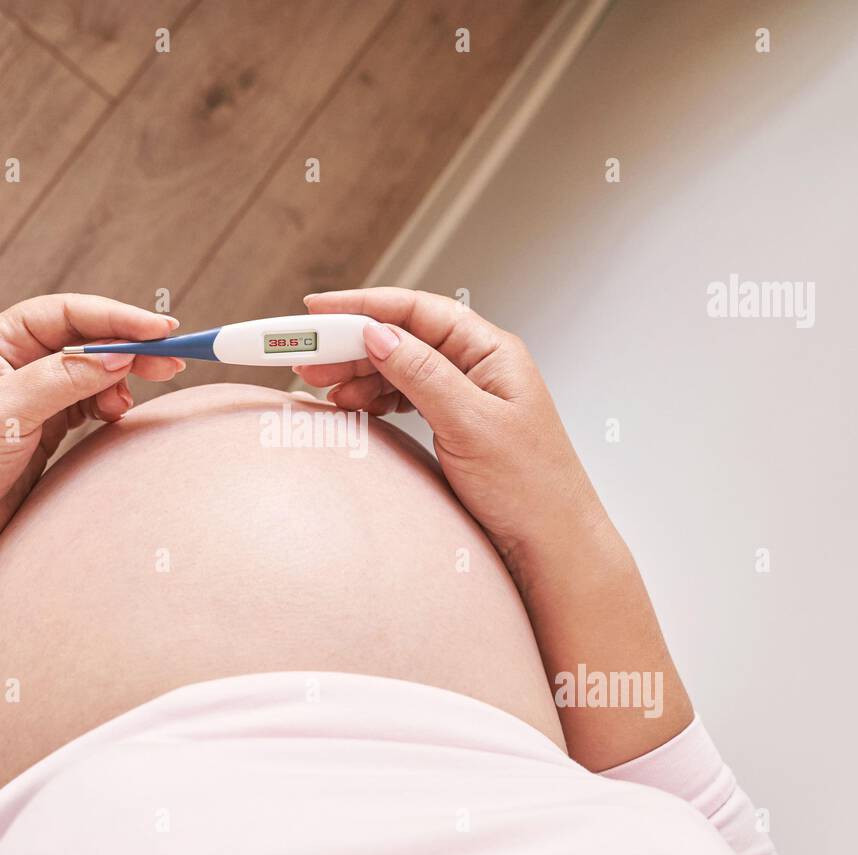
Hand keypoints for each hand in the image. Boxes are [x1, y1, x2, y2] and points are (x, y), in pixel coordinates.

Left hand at [0, 294, 181, 564]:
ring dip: (121, 378)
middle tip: (171, 358)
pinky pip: (90, 403)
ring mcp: (33, 394)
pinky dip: (109, 405)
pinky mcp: (46, 426)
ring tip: (136, 396)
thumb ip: (62, 379)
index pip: (66, 314)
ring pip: (92, 372)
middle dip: (128, 346)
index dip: (114, 317)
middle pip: (85, 339)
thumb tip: (117, 354)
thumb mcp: (6, 412)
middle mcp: (15, 360)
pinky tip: (117, 414)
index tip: (157, 329)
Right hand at [296, 288, 603, 562]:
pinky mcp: (455, 425)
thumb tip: (376, 333)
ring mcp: (466, 395)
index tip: (316, 309)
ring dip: (357, 373)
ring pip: (399, 368)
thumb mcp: (470, 425)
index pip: (419, 311)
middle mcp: (478, 366)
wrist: (552, 546)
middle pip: (403, 337)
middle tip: (305, 358)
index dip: (364, 305)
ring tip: (321, 387)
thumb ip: (422, 375)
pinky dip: (373, 398)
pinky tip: (351, 406)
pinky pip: (404, 398)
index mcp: (492, 352)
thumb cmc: (531, 489)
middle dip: (351, 343)